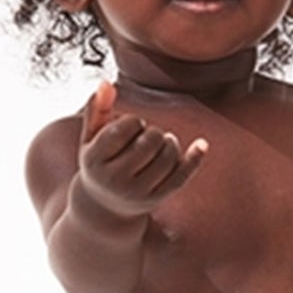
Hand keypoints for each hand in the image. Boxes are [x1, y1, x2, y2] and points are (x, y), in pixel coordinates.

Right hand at [76, 79, 207, 218]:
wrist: (104, 208)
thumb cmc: (99, 164)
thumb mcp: (90, 139)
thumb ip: (97, 109)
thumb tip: (106, 83)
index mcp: (93, 161)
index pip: (124, 128)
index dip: (134, 121)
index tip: (131, 127)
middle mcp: (114, 180)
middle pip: (149, 142)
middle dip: (153, 132)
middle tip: (147, 137)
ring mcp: (137, 192)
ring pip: (167, 157)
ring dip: (170, 142)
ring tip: (161, 143)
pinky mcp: (156, 199)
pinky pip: (180, 176)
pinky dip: (194, 158)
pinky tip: (202, 144)